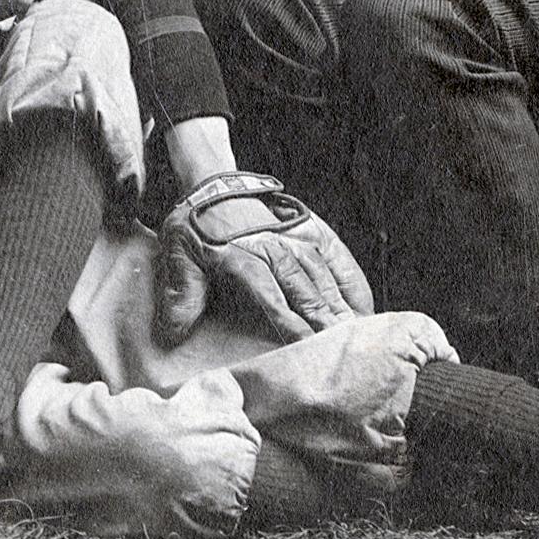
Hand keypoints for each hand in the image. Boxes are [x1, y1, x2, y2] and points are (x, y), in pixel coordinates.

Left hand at [151, 170, 374, 346]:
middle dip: (324, 324)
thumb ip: (182, 293)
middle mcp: (275, 247)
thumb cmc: (198, 226)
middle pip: (305, 291)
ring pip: (325, 278)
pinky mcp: (314, 230)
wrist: (216, 184)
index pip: (271, 295)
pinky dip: (354, 284)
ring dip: (341, 309)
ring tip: (357, 341)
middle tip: (344, 354)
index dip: (289, 322)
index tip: (306, 348)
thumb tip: (173, 333)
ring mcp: (298, 238)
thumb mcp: (179, 253)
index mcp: (241, 256)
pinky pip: (340, 259)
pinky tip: (365, 311)